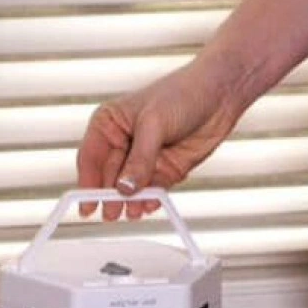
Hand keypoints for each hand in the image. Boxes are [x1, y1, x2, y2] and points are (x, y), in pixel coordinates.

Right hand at [76, 55, 249, 220]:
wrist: (221, 94)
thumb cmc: (182, 93)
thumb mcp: (154, 124)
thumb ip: (139, 159)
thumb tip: (125, 187)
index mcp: (110, 124)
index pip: (91, 158)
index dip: (87, 183)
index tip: (86, 205)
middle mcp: (123, 143)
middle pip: (109, 177)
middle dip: (111, 196)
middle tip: (112, 214)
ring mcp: (144, 158)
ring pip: (131, 187)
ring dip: (131, 201)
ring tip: (133, 212)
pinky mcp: (164, 169)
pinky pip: (153, 190)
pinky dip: (151, 199)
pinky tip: (150, 205)